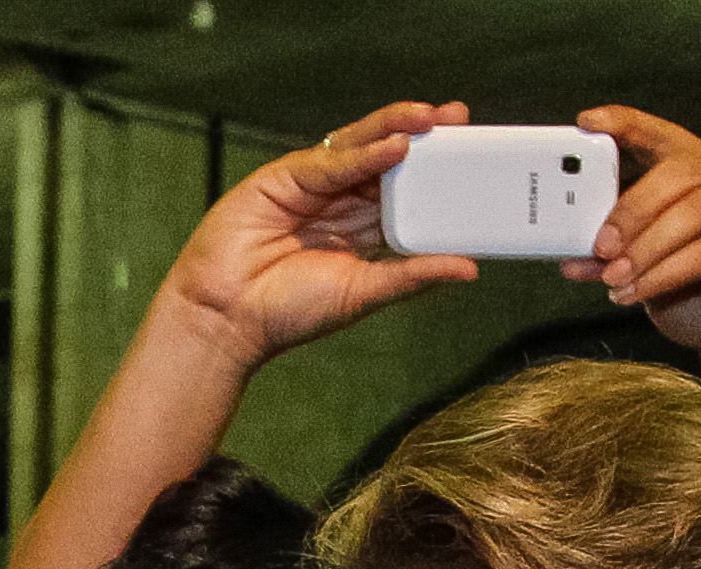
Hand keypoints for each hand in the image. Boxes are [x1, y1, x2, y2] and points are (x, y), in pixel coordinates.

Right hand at [149, 100, 481, 373]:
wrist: (228, 318)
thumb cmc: (286, 313)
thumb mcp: (364, 293)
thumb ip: (413, 275)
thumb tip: (469, 267)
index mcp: (360, 231)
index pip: (407, 192)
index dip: (437, 173)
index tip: (473, 158)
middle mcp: (339, 204)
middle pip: (388, 160)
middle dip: (423, 137)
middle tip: (460, 118)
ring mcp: (312, 187)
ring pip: (361, 147)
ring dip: (396, 129)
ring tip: (432, 118)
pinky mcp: (284, 178)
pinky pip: (329, 161)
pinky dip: (362, 153)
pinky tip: (393, 146)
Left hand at [566, 107, 700, 406]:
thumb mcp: (648, 265)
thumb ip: (616, 250)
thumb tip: (570, 252)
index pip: (665, 135)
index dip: (627, 125)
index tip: (589, 123)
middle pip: (682, 170)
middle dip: (633, 206)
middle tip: (600, 242)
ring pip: (696, 211)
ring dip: (646, 246)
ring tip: (614, 276)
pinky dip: (664, 274)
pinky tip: (636, 292)